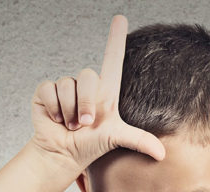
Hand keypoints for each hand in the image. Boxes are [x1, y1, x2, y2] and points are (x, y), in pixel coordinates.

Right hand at [29, 15, 164, 173]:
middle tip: (84, 124)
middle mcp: (86, 86)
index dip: (116, 38)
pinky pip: (50, 89)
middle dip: (86, 104)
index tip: (120, 17)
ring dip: (69, 110)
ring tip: (70, 125)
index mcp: (105, 91)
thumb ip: (138, 141)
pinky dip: (53, 108)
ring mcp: (66, 87)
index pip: (112, 59)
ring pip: (67, 85)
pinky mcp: (46, 92)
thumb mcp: (116, 139)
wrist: (63, 154)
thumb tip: (163, 155)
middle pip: (88, 76)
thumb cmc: (91, 146)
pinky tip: (55, 119)